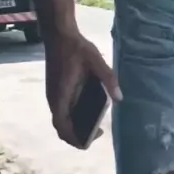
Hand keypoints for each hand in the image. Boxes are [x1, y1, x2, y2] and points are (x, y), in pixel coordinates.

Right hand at [45, 29, 121, 146]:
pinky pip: (61, 111)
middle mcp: (54, 99)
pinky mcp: (55, 89)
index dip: (75, 138)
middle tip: (98, 132)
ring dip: (74, 126)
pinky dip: (72, 117)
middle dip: (76, 136)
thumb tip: (120, 98)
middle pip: (60, 127)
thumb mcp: (95, 61)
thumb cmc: (75, 48)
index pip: (62, 127)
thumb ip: (108, 78)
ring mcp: (53, 95)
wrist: (58, 34)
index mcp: (60, 96)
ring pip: (60, 119)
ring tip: (94, 124)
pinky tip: (87, 109)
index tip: (92, 139)